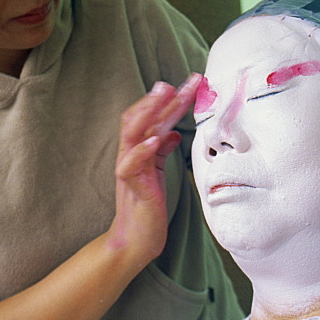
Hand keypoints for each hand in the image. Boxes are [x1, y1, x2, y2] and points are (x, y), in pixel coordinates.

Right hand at [109, 73, 200, 263]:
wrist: (136, 239)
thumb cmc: (147, 205)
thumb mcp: (158, 172)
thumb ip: (162, 151)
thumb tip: (172, 133)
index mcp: (139, 150)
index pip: (151, 117)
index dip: (170, 100)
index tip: (191, 84)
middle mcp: (130, 154)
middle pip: (141, 117)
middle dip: (161, 97)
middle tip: (181, 81)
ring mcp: (128, 168)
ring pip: (132, 132)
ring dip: (148, 111)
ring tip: (164, 94)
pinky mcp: (131, 186)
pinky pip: (131, 164)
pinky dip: (142, 149)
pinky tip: (155, 138)